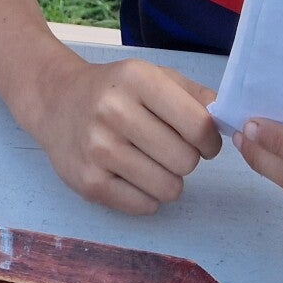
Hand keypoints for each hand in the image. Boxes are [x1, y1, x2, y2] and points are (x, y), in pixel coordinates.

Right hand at [21, 54, 221, 213]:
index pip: (199, 125)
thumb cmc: (116, 90)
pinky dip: (148, 196)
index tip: (201, 140)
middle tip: (168, 149)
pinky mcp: (88, 182)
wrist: (55, 101)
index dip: (210, 140)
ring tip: (150, 162)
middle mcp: (114, 111)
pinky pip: (146, 206)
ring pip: (169, 188)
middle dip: (186, 159)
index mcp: (137, 79)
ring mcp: (98, 149)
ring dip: (169, 180)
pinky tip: (133, 175)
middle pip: (186, 161)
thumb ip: (196, 96)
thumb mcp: (154, 76)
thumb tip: (227, 122)